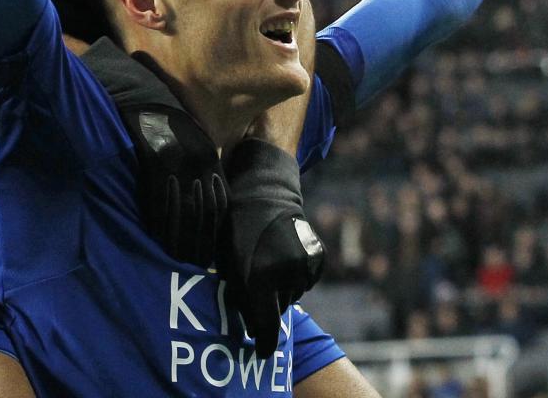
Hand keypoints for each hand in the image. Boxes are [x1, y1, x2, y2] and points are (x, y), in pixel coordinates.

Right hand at [122, 105, 228, 266]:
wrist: (146, 98)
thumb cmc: (169, 122)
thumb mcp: (195, 142)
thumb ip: (204, 169)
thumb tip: (205, 200)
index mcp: (210, 160)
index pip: (218, 204)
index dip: (214, 231)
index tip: (210, 252)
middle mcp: (198, 165)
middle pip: (202, 213)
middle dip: (199, 241)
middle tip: (195, 264)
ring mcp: (177, 165)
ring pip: (181, 211)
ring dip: (180, 238)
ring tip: (177, 259)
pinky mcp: (155, 163)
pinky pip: (159, 200)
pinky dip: (159, 222)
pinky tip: (157, 238)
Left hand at [218, 139, 323, 353]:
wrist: (264, 193)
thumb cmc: (236, 229)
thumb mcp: (229, 263)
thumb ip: (239, 295)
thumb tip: (248, 323)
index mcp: (260, 277)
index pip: (265, 324)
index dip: (263, 343)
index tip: (261, 354)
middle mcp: (287, 274)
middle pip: (278, 309)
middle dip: (267, 306)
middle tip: (255, 290)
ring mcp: (305, 264)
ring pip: (293, 294)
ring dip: (281, 290)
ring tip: (267, 266)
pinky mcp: (318, 256)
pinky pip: (306, 281)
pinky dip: (296, 277)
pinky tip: (282, 258)